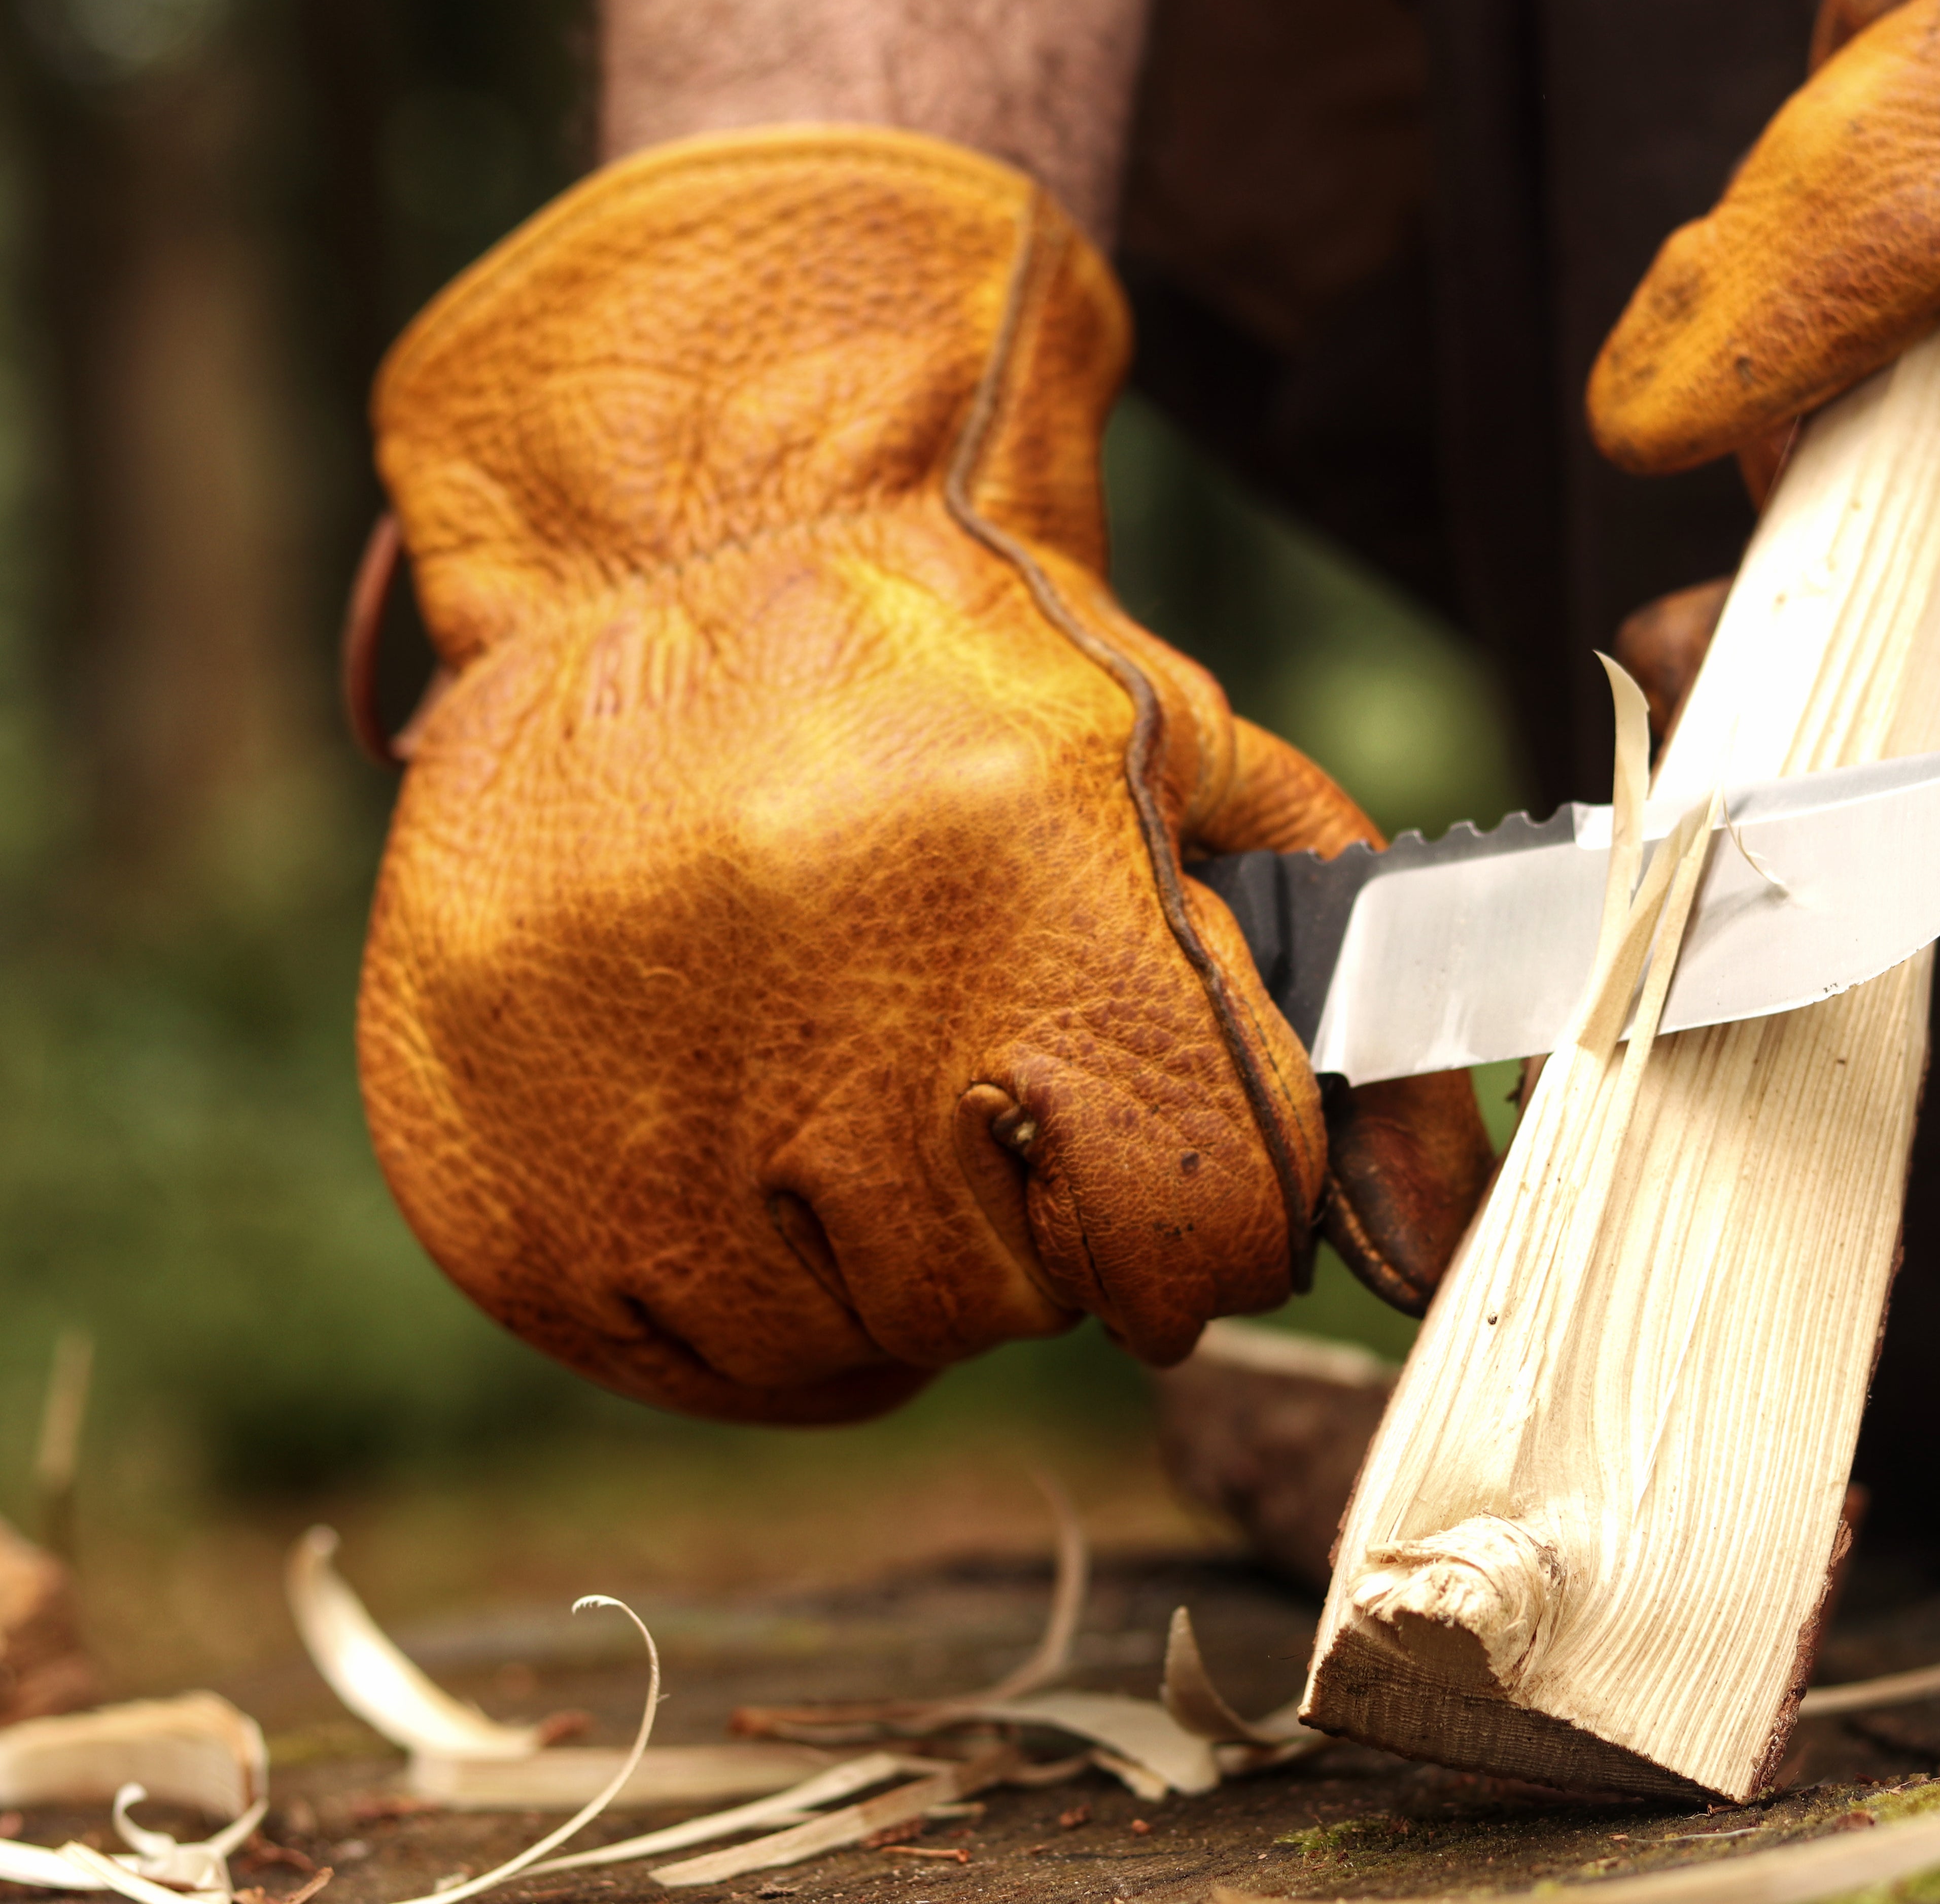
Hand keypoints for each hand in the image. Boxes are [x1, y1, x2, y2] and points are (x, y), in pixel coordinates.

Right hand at [354, 129, 1491, 1421]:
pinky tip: (744, 1140)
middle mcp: (817, 1010)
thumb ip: (1357, 1007)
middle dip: (1037, 1219)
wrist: (671, 571)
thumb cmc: (970, 691)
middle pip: (1022, 1300)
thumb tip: (1441, 1246)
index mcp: (1023, 896)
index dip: (1199, 1214)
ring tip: (846, 1088)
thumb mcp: (1202, 779)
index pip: (1193, 1236)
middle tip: (972, 1079)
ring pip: (859, 1348)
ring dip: (891, 1262)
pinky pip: (700, 1369)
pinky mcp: (498, 1185)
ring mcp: (632, 1113)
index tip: (1155, 1154)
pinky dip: (754, 1299)